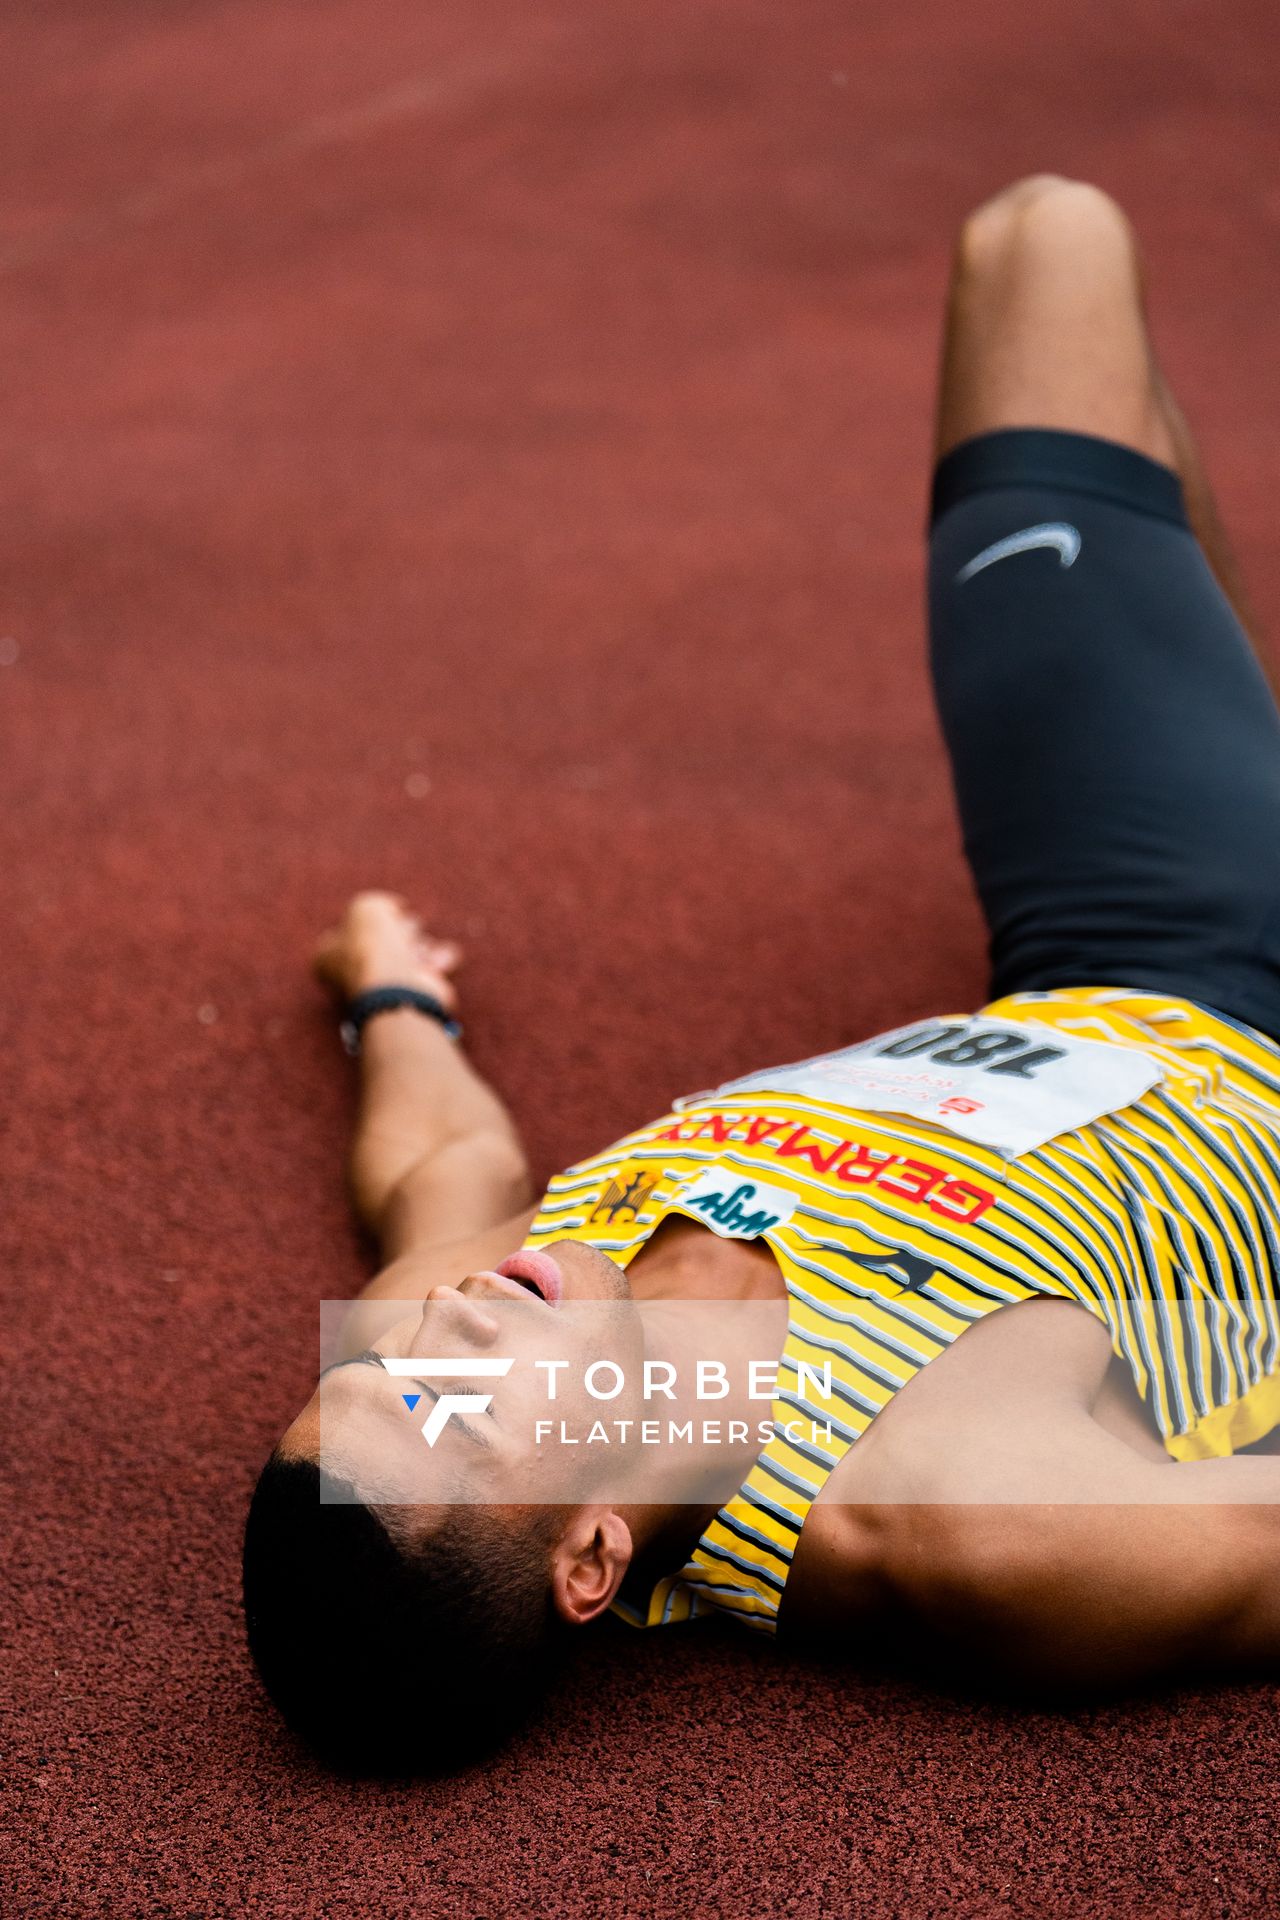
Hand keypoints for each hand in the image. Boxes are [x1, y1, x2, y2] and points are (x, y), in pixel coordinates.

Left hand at [313, 892, 462, 1010]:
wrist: (398, 988)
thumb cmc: (373, 947)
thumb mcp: (366, 907)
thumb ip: (378, 903)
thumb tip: (396, 910)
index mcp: (329, 957)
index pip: (350, 928)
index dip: (371, 917)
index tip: (384, 915)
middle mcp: (355, 974)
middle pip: (385, 937)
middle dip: (401, 930)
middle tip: (403, 934)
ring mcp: (386, 986)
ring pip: (411, 950)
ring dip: (420, 944)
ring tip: (419, 949)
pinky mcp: (415, 993)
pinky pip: (434, 964)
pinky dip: (441, 958)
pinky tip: (439, 961)